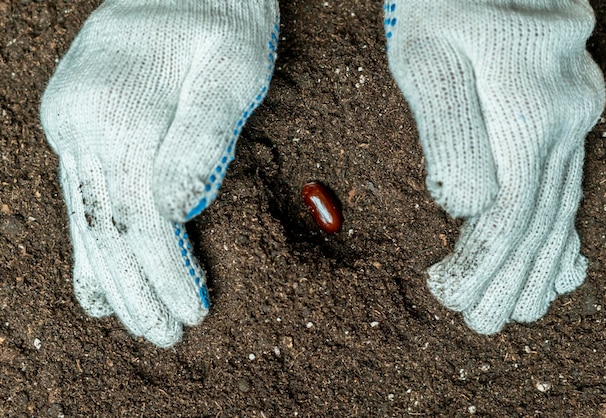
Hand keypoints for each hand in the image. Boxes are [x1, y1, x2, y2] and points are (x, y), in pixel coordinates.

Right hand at [40, 0, 278, 346]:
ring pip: (87, 218)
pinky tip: (95, 283)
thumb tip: (177, 212)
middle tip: (166, 335)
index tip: (193, 311)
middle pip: (108, 227)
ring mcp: (72, 121)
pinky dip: (88, 244)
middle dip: (138, 288)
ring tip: (134, 322)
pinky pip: (81, 195)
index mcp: (120, 111)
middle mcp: (82, 120)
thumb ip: (202, 139)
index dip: (166, 271)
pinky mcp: (77, 122)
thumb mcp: (232, 70)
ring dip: (112, 277)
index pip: (142, 219)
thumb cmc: (223, 20)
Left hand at [385, 0, 604, 332]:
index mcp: (528, 101)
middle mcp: (565, 111)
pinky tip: (559, 265)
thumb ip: (448, 126)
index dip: (482, 259)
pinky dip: (561, 230)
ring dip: (537, 264)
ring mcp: (574, 111)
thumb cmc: (440, 4)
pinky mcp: (565, 112)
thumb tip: (464, 205)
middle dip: (507, 276)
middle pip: (539, 216)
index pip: (509, 207)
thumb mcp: (427, 55)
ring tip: (518, 310)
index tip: (450, 293)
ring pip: (560, 205)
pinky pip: (569, 183)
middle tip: (479, 322)